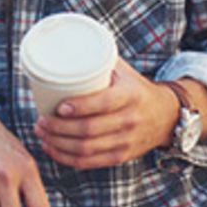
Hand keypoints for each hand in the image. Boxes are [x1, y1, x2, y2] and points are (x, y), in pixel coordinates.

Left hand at [32, 58, 177, 169]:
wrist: (166, 115)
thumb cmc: (135, 88)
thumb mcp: (123, 70)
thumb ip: (97, 58)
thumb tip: (62, 44)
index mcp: (130, 95)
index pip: (103, 103)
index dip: (79, 107)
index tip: (58, 106)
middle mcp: (130, 120)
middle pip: (89, 130)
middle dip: (59, 128)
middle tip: (40, 120)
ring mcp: (126, 141)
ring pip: (87, 149)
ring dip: (58, 144)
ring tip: (41, 133)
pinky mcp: (121, 156)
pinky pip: (90, 162)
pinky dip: (67, 158)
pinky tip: (51, 149)